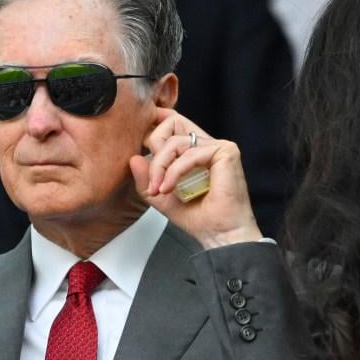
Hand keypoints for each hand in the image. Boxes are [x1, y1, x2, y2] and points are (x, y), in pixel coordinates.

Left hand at [130, 108, 262, 248]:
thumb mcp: (162, 197)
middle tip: (151, 175)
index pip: (173, 123)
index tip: (143, 149)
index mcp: (197, 151)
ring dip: (160, 166)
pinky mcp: (225, 152)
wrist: (221, 236)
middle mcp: (208, 145)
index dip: (155, 129)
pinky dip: (174, 172)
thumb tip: (133, 158)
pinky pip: (189, 154)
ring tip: (158, 189)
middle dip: (154, 145)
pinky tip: (169, 189)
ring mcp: (219, 147)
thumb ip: (147, 179)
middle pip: (173, 122)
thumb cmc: (201, 219)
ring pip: (176, 141)